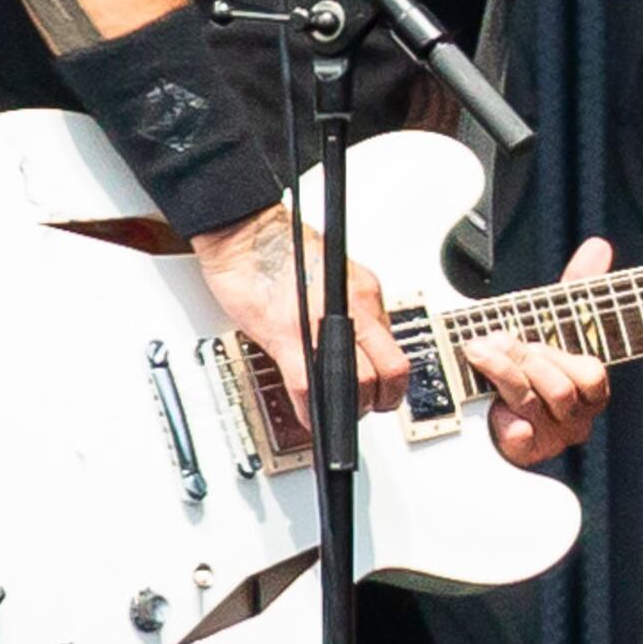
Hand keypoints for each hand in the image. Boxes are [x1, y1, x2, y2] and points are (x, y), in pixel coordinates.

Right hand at [189, 203, 406, 419]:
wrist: (246, 229)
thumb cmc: (280, 249)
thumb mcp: (333, 276)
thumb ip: (349, 310)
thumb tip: (356, 343)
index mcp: (365, 294)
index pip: (396, 350)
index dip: (391, 382)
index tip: (380, 393)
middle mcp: (354, 307)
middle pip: (389, 372)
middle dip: (379, 401)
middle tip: (362, 408)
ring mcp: (322, 323)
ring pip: (359, 383)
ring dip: (350, 408)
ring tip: (336, 412)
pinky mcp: (287, 335)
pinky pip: (310, 386)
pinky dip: (313, 409)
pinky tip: (309, 414)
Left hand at [462, 239, 614, 468]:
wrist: (483, 406)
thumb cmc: (527, 363)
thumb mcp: (552, 322)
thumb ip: (578, 287)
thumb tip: (599, 247)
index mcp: (588, 391)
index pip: (591, 376)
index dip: (559, 356)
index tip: (533, 340)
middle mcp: (573, 419)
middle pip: (560, 390)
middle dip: (523, 358)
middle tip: (493, 339)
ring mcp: (548, 438)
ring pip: (535, 404)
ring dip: (504, 375)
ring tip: (478, 354)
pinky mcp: (520, 452)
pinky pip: (521, 442)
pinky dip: (510, 426)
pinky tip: (496, 412)